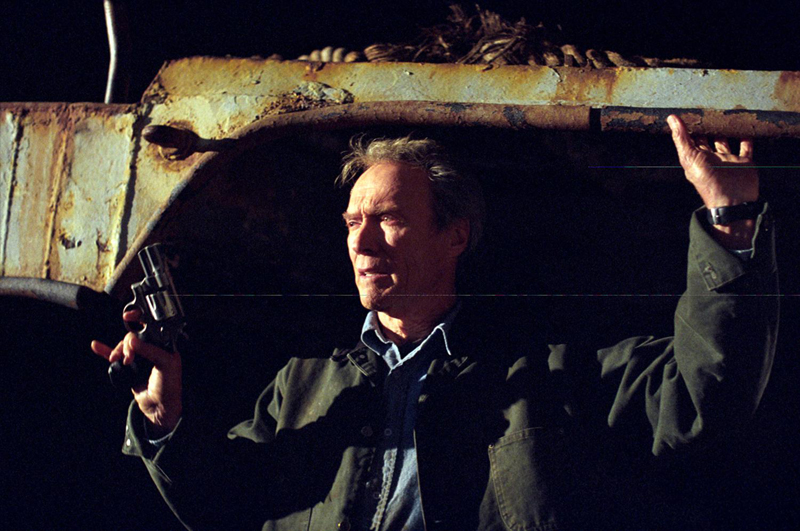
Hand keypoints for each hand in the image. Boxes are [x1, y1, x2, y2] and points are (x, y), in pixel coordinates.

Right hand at [91, 309, 182, 434]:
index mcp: (163, 345)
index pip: (150, 327)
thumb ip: (150, 351)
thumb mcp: (166, 365)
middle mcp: (151, 349)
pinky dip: (105, 351)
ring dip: (117, 350)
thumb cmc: (169, 386)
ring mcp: (139, 358)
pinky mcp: (129, 368)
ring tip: (118, 360)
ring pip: (123, 346)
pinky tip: (96, 345)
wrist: (160, 408)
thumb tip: (132, 340)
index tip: (129, 316)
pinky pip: (115, 356)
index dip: (140, 319)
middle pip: (133, 336)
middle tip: (128, 356)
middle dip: (127, 343)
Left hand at [668, 114, 758, 247]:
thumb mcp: (690, 158)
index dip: (688, 126)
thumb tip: (671, 118)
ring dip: (725, 129)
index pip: (690, 138)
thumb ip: (682, 138)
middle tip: (706, 109)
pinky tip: (745, 126)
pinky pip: (745, 146)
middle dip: (706, 126)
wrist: (733, 201)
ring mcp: (728, 158)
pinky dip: (745, 137)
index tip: (687, 111)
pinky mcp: (743, 161)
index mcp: (696, 157)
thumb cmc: (709, 182)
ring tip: (724, 114)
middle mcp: (711, 157)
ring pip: (725, 140)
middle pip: (707, 138)